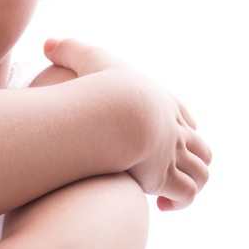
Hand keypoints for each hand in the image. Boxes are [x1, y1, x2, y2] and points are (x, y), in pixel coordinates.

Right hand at [43, 38, 211, 209]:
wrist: (109, 116)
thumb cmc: (96, 88)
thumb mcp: (84, 60)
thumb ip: (67, 51)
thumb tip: (48, 44)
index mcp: (161, 105)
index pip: (184, 119)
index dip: (181, 130)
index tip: (170, 138)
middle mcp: (174, 131)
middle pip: (200, 147)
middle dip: (191, 160)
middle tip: (171, 171)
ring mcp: (172, 155)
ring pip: (200, 173)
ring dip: (189, 183)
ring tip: (166, 195)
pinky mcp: (164, 178)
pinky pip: (186, 194)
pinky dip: (179, 202)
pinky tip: (161, 205)